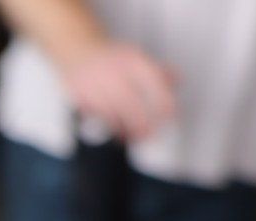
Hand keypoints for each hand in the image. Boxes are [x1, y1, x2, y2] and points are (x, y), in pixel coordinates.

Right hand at [56, 39, 177, 142]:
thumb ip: (158, 71)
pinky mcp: (79, 96)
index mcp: (131, 59)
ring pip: (111, 115)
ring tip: (133, 137)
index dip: (164, 102)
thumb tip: (177, 81)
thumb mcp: (137, 58)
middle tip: (149, 135)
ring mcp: (94, 84)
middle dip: (142, 124)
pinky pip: (95, 117)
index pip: (153, 82)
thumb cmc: (110, 58)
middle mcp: (112, 70)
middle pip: (130, 104)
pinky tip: (116, 131)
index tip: (169, 116)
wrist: (78, 49)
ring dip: (124, 131)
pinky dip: (107, 127)